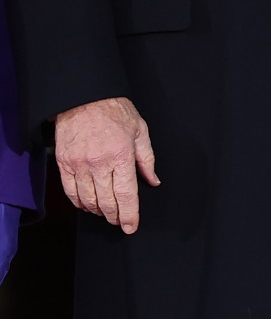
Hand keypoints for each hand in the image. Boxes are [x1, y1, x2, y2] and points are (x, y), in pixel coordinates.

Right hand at [54, 96, 159, 233]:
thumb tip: (153, 181)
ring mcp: (80, 165)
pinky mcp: (64, 165)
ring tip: (106, 212)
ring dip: (98, 211)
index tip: (131, 226)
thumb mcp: (140, 129)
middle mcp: (100, 163)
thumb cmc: (114, 110)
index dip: (129, 215)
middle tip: (119, 220)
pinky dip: (80, 203)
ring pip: (88, 201)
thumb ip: (147, 158)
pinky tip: (87, 204)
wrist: (84, 97)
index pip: (126, 194)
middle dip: (115, 216)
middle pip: (107, 202)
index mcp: (121, 154)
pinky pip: (71, 193)